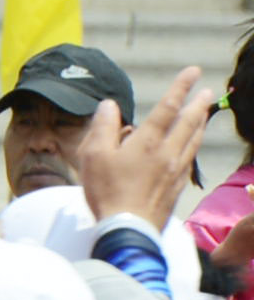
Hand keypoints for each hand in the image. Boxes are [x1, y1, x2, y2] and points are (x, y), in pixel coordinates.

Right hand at [79, 67, 215, 234]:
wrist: (128, 228)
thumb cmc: (107, 191)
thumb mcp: (93, 155)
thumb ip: (103, 127)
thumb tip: (108, 106)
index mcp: (147, 141)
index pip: (167, 107)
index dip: (181, 87)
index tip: (193, 71)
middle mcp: (167, 152)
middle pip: (188, 122)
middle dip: (198, 104)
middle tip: (207, 91)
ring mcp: (176, 170)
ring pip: (194, 140)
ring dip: (201, 123)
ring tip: (205, 113)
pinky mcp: (177, 186)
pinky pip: (191, 159)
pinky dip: (194, 146)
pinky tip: (193, 146)